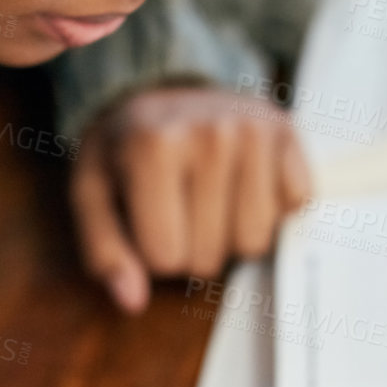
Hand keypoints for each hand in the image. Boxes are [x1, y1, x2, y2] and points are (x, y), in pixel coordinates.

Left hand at [69, 85, 311, 312]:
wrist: (167, 86)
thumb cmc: (126, 149)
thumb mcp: (93, 193)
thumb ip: (104, 250)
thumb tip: (131, 300)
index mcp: (152, 147)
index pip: (167, 259)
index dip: (154, 251)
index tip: (149, 218)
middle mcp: (210, 135)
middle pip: (211, 258)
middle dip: (192, 247)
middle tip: (180, 207)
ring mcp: (255, 132)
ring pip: (255, 241)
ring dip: (232, 233)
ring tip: (212, 197)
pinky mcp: (287, 133)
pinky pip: (294, 207)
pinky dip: (271, 205)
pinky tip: (244, 180)